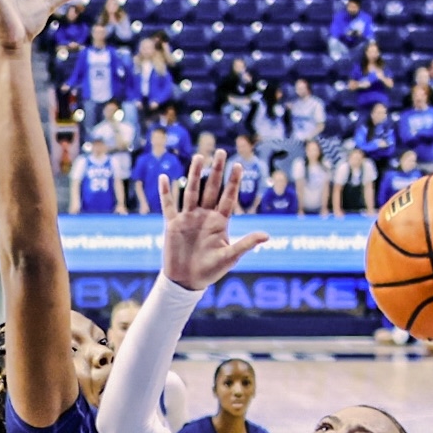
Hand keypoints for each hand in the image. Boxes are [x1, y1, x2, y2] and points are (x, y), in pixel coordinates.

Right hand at [158, 163, 265, 288]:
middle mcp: (205, 216)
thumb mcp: (230, 257)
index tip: (239, 165)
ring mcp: (188, 218)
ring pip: (192, 191)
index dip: (233, 182)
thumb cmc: (211, 270)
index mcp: (220, 222)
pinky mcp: (173, 225)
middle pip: (211, 188)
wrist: (187, 281)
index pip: (228, 197)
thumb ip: (246, 244)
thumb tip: (267, 236)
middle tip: (221, 152)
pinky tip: (164, 177)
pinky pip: (169, 206)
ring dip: (195, 174)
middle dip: (216, 171)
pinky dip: (165, 192)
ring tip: (199, 157)